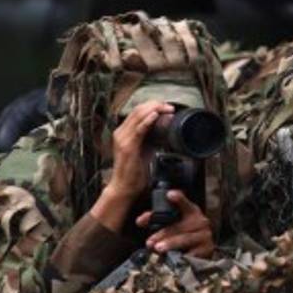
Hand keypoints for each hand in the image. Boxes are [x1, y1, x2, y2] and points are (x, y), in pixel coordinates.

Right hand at [89, 100, 172, 232]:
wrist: (124, 187)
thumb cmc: (135, 171)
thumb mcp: (146, 149)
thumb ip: (154, 137)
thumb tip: (167, 127)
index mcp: (124, 132)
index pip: (138, 111)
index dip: (153, 105)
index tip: (167, 106)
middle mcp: (121, 133)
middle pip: (138, 109)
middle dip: (156, 105)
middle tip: (170, 106)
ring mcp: (123, 139)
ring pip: (138, 115)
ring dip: (155, 109)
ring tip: (167, 108)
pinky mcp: (128, 147)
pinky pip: (139, 129)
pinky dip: (148, 120)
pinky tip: (156, 116)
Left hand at [136, 190, 214, 257]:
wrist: (201, 250)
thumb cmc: (182, 234)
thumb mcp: (171, 224)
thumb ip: (155, 220)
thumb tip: (140, 221)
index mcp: (191, 212)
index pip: (185, 203)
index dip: (178, 199)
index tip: (170, 194)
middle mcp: (201, 222)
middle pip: (181, 226)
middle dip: (164, 233)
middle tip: (150, 242)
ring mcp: (205, 236)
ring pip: (186, 239)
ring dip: (171, 244)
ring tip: (158, 248)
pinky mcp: (207, 250)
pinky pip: (192, 253)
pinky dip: (182, 257)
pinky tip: (173, 259)